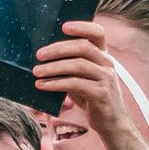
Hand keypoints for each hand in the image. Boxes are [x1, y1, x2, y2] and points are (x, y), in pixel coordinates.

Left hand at [33, 22, 133, 140]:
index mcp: (103, 55)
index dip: (81, 26)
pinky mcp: (101, 94)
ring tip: (37, 72)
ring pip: (78, 65)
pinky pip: (75, 84)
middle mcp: (107, 63)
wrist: (111, 123)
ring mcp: (106, 78)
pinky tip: (43, 86)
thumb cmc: (91, 97)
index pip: (97, 33)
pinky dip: (56, 84)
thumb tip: (42, 58)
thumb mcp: (82, 78)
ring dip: (53, 68)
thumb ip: (70, 66)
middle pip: (83, 46)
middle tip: (39, 55)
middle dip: (57, 49)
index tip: (63, 26)